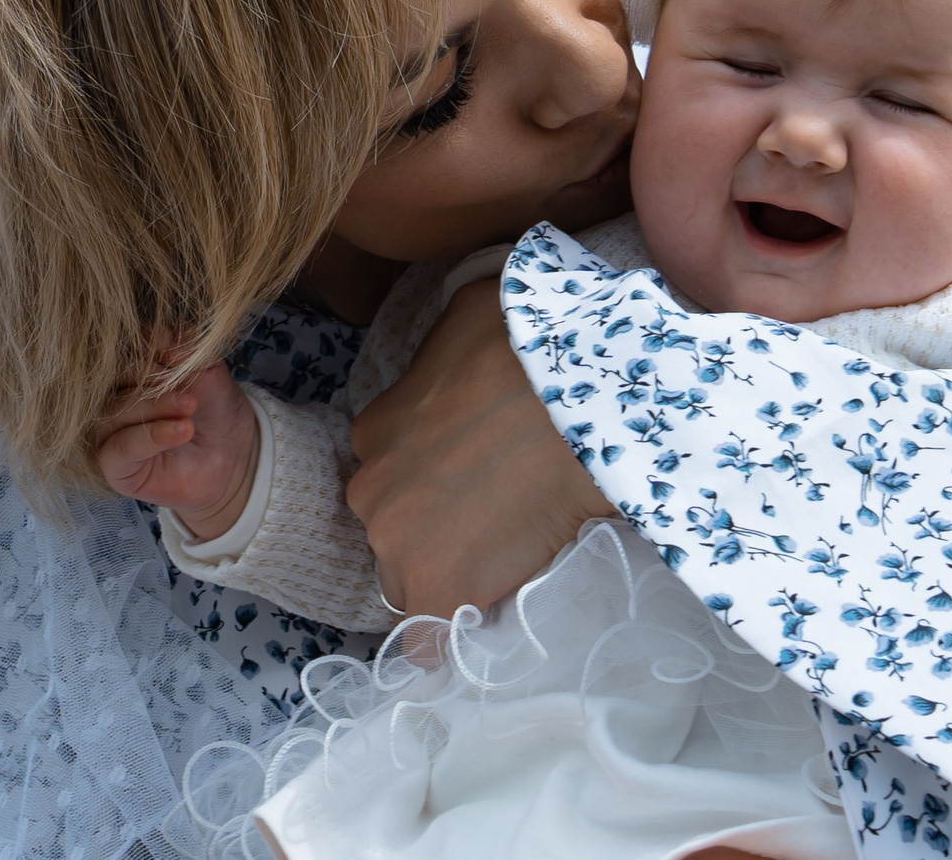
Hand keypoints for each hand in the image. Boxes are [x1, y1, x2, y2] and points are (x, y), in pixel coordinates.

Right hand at [92, 348, 259, 543]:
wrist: (234, 453)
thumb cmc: (216, 408)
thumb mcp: (207, 367)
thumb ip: (184, 346)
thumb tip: (160, 336)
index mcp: (130, 369)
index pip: (122, 350)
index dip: (147, 349)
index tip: (174, 354)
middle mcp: (112, 397)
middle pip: (115, 380)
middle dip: (153, 381)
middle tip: (188, 390)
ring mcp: (109, 432)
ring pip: (114, 413)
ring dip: (155, 407)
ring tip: (190, 407)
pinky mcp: (114, 465)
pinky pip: (120, 448)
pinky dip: (151, 436)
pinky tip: (182, 431)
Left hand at [346, 282, 614, 614]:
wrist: (581, 397)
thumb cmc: (535, 344)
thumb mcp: (471, 312)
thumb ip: (448, 346)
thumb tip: (469, 348)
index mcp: (373, 429)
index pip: (391, 472)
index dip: (436, 478)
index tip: (479, 475)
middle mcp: (370, 489)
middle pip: (395, 528)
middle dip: (439, 526)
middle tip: (502, 513)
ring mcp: (398, 542)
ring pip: (412, 579)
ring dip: (452, 573)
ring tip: (512, 554)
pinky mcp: (439, 588)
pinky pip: (431, 638)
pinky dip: (450, 639)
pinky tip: (486, 621)